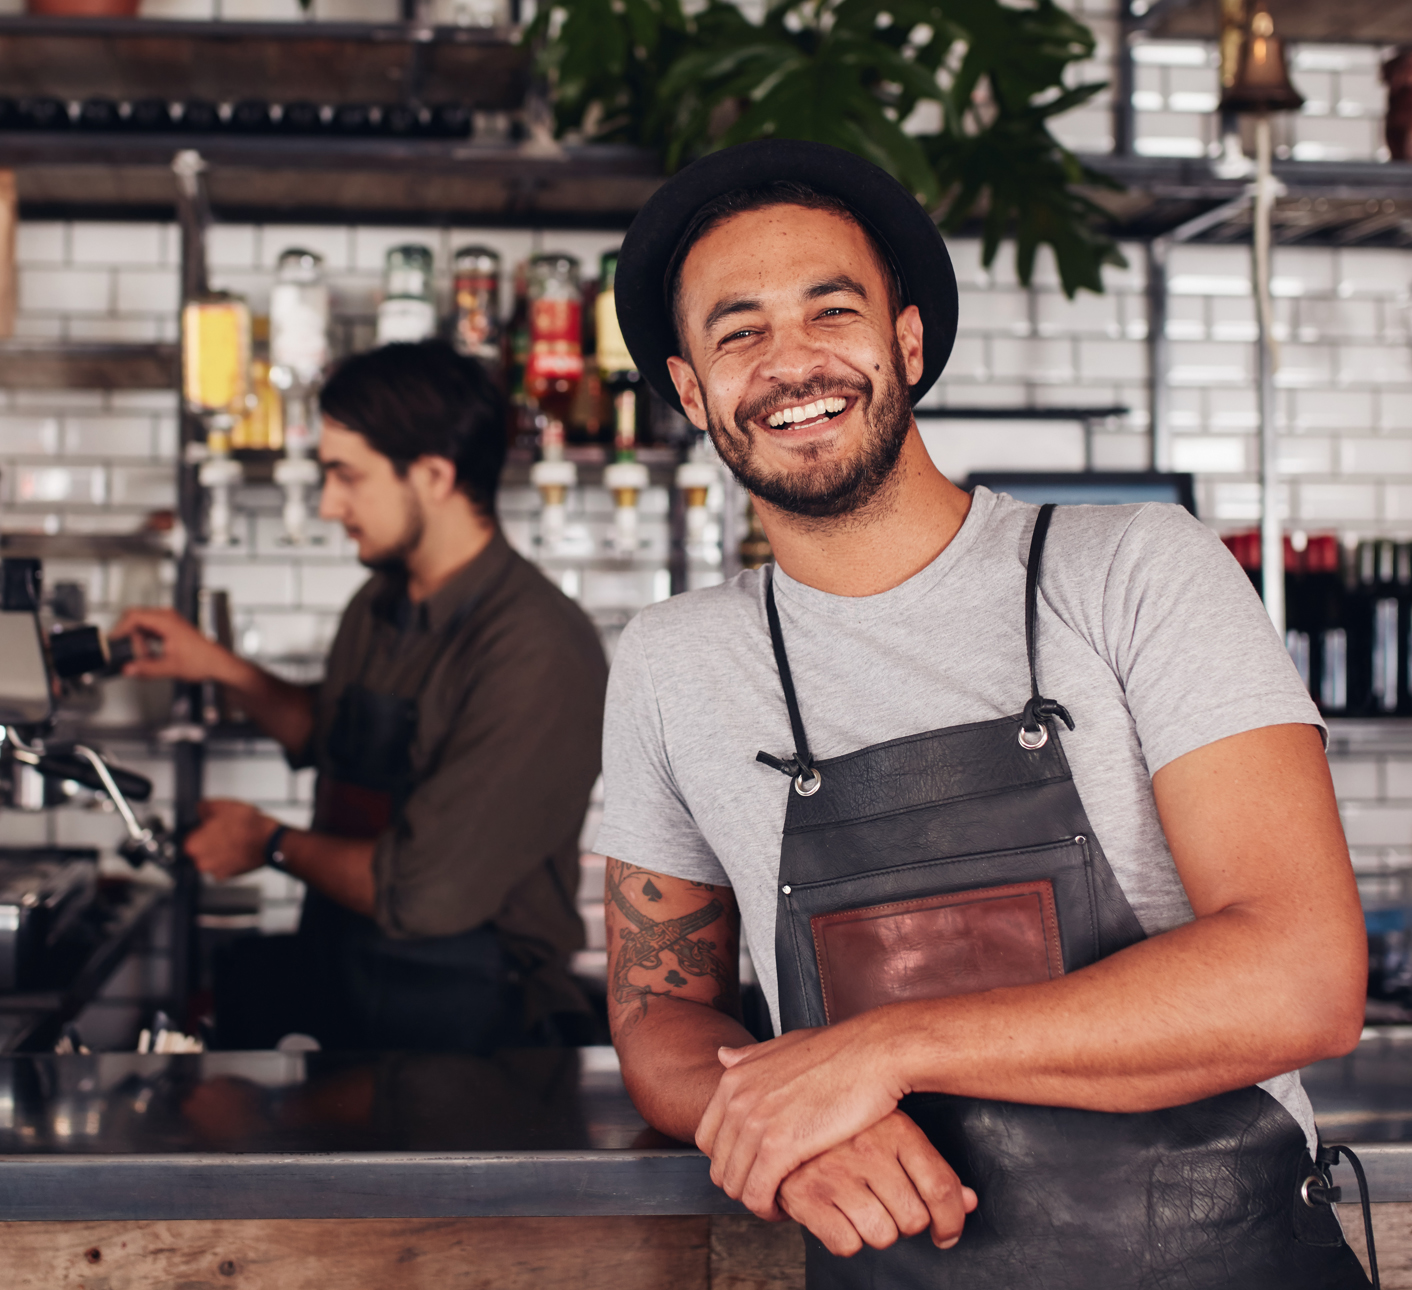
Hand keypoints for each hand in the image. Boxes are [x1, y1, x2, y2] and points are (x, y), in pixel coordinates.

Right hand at [112, 606, 236, 684]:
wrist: (218, 664)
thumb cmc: (203, 661)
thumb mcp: (170, 667)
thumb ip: (146, 669)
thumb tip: (128, 669)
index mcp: (166, 620)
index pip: (133, 616)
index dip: (120, 628)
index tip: (113, 641)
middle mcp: (167, 617)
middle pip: (135, 621)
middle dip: (131, 639)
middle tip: (136, 657)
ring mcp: (169, 621)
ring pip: (141, 627)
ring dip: (139, 643)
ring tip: (147, 659)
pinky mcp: (170, 628)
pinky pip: (149, 631)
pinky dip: (146, 643)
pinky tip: (151, 657)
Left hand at [185, 799, 280, 881]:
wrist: (270, 841)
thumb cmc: (248, 826)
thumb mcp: (223, 805)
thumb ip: (203, 807)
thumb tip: (199, 809)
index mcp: (193, 845)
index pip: (187, 836)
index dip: (199, 829)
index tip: (207, 826)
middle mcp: (200, 862)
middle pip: (198, 850)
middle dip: (208, 841)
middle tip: (222, 831)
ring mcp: (215, 871)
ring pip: (211, 858)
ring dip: (218, 851)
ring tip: (233, 839)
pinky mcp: (229, 876)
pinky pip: (223, 866)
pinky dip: (228, 859)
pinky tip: (238, 849)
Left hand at [696, 1013, 907, 1217]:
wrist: (873, 1053)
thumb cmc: (839, 1051)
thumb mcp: (785, 1046)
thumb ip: (751, 1058)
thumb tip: (723, 1057)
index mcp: (735, 1078)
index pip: (707, 1137)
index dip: (728, 1160)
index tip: (753, 1168)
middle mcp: (737, 1100)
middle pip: (718, 1165)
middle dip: (741, 1182)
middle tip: (768, 1189)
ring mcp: (756, 1122)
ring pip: (735, 1184)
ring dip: (755, 1201)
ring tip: (780, 1201)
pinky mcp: (780, 1146)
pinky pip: (757, 1194)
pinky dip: (768, 1209)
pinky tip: (788, 1208)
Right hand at [777, 1111, 976, 1256]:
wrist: (782, 1119)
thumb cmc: (846, 1129)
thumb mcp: (893, 1132)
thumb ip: (932, 1169)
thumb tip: (970, 1203)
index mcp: (895, 1128)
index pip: (940, 1187)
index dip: (952, 1220)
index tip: (947, 1232)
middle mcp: (867, 1149)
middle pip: (914, 1219)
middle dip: (905, 1223)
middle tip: (888, 1206)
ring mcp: (835, 1172)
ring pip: (882, 1236)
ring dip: (877, 1232)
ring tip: (862, 1208)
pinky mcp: (806, 1195)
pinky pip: (846, 1244)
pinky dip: (845, 1238)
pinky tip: (838, 1214)